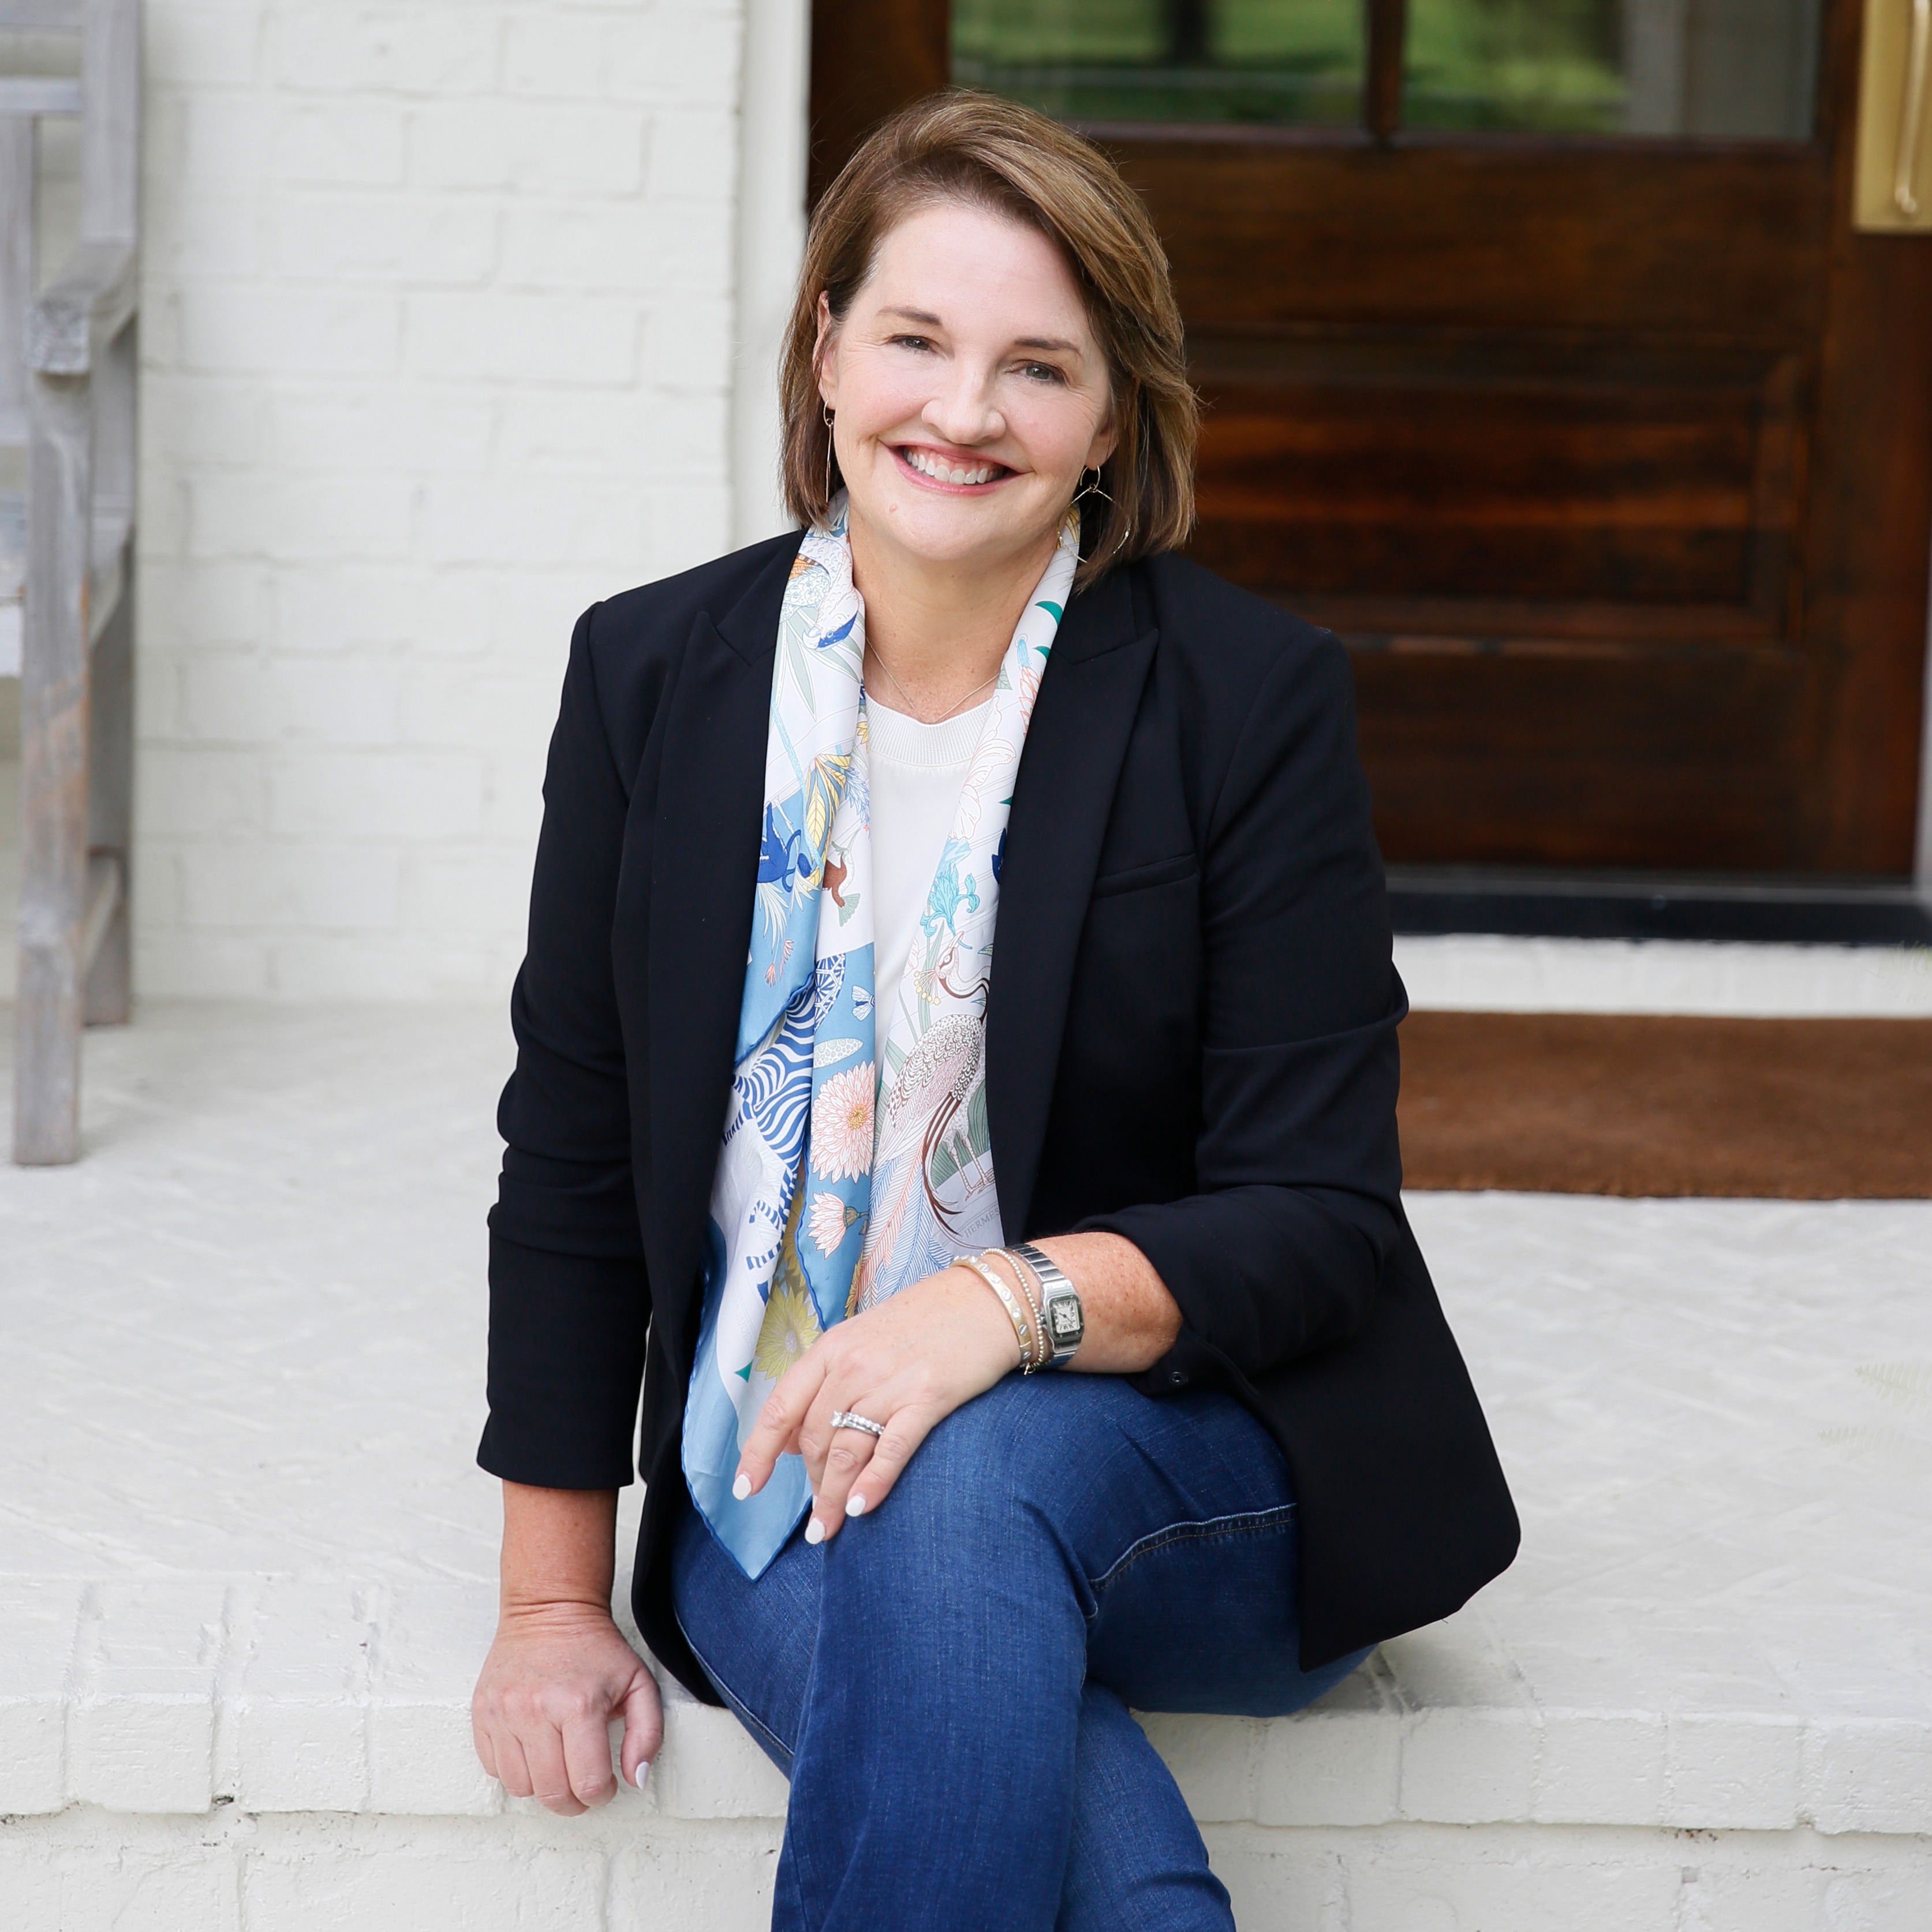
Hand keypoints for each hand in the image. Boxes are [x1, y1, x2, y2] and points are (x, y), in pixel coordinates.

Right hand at [471, 1600, 662, 1813]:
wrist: (550, 1609)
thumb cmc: (594, 1648)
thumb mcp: (639, 1683)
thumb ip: (648, 1734)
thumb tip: (636, 1779)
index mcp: (580, 1705)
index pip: (588, 1784)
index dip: (601, 1794)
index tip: (605, 1783)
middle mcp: (537, 1711)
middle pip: (552, 1793)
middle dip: (573, 1800)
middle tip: (582, 1784)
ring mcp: (504, 1713)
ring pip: (520, 1787)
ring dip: (542, 1786)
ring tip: (558, 1763)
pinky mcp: (482, 1713)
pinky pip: (493, 1768)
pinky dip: (514, 1769)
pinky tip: (533, 1749)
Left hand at [735, 1262, 1021, 1543]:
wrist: (987, 1300)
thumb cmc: (926, 1322)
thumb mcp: (862, 1339)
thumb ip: (824, 1384)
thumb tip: (786, 1439)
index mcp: (832, 1348)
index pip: (781, 1407)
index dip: (758, 1452)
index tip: (746, 1488)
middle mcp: (854, 1365)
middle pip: (814, 1438)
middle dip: (810, 1484)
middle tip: (818, 1514)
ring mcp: (890, 1381)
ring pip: (846, 1451)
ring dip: (831, 1498)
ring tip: (827, 1530)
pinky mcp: (928, 1398)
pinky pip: (891, 1449)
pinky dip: (872, 1482)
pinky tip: (859, 1507)